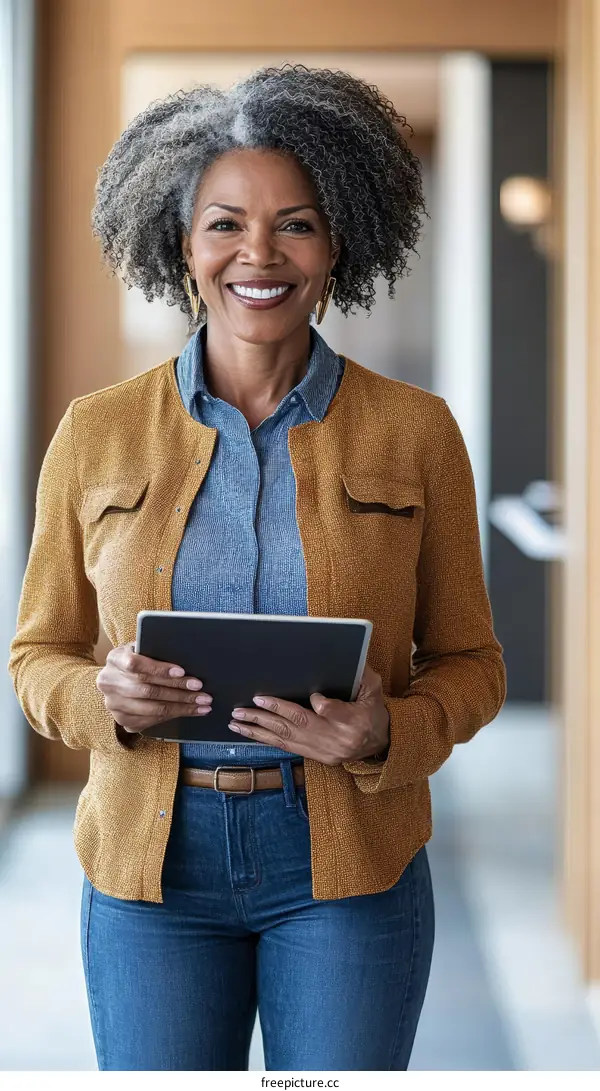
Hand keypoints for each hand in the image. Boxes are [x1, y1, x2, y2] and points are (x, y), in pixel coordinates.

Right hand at [96, 642, 212, 732]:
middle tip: (201, 692)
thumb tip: (184, 656)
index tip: (182, 671)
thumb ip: (155, 651)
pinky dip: (173, 716)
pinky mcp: (122, 720)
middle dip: (179, 691)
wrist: (117, 679)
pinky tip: (189, 711)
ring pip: (152, 709)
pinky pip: (151, 721)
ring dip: (181, 707)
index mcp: (115, 659)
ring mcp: (114, 704)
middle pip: (148, 690)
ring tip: (202, 705)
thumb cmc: (137, 659)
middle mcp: (109, 683)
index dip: (159, 669)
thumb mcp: (141, 648)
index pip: (136, 664)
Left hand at [228, 664, 389, 765]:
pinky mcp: (316, 757)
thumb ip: (361, 677)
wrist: (381, 744)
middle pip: (299, 726)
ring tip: (237, 720)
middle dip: (270, 715)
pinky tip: (248, 732)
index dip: (321, 704)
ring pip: (286, 739)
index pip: (333, 712)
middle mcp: (336, 739)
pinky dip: (265, 739)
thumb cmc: (375, 712)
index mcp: (354, 721)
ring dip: (259, 730)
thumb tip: (345, 661)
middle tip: (247, 706)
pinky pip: (286, 748)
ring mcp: (324, 751)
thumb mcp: (374, 690)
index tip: (313, 695)